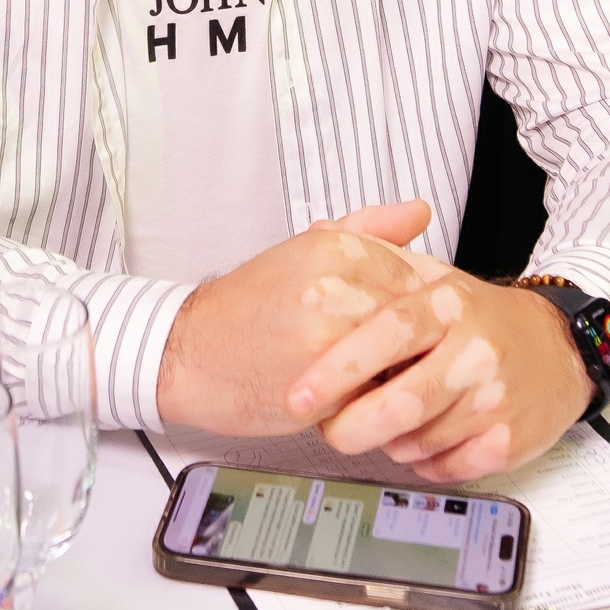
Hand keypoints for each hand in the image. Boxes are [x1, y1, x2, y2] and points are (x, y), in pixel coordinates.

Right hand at [156, 201, 432, 434]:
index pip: (419, 273)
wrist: (189, 352)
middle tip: (398, 358)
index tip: (407, 324)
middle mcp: (336, 281)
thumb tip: (419, 211)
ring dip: (401, 370)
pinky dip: (378, 399)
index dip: (420, 308)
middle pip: (416, 317)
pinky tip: (357, 396)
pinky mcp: (324, 379)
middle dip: (416, 342)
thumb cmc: (246, 308)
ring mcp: (331, 330)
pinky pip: (378, 392)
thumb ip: (368, 230)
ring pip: (403, 356)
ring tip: (377, 377)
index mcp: (336, 244)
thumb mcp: (304, 252)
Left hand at [286, 263, 594, 482]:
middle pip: (404, 400)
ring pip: (419, 440)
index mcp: (448, 303)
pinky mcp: (510, 440)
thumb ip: (374, 254)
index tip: (299, 395)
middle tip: (328, 430)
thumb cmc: (478, 317)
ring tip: (383, 423)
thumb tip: (319, 229)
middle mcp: (475, 349)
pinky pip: (447, 466)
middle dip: (353, 425)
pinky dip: (424, 461)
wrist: (556, 347)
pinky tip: (422, 440)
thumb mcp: (431, 276)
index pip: (387, 333)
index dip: (339, 368)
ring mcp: (496, 397)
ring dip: (389, 441)